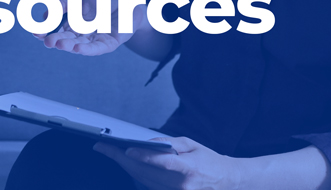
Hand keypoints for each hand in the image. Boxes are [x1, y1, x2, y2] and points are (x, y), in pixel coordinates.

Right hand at [34, 0, 129, 55]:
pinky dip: (87, 49)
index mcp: (72, 22)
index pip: (56, 29)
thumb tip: (46, 16)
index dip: (46, 31)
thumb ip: (64, 4)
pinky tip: (78, 49)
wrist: (130, 1)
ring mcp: (94, 40)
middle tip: (47, 41)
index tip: (35, 32)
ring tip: (59, 45)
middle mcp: (81, 33)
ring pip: (79, 44)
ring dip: (69, 45)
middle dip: (56, 40)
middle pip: (66, 39)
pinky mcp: (108, 44)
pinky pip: (97, 47)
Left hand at [93, 137, 239, 189]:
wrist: (226, 182)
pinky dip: (137, 176)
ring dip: (126, 167)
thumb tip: (148, 144)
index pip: (163, 162)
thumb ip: (170, 144)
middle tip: (105, 148)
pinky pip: (149, 186)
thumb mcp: (192, 145)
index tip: (126, 148)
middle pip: (146, 173)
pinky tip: (127, 165)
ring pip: (144, 181)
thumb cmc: (209, 161)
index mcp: (189, 168)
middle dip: (123, 159)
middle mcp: (182, 185)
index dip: (143, 156)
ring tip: (111, 153)